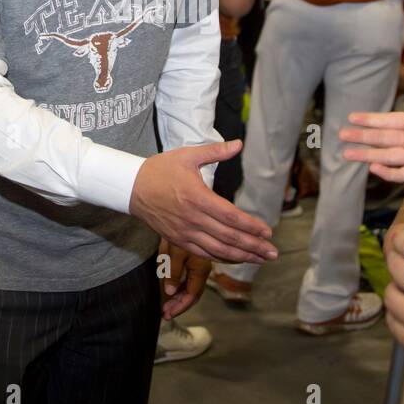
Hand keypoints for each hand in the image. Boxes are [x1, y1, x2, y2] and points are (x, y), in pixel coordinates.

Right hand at [130, 140, 276, 263]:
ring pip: (218, 250)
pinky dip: (221, 258)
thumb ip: (216, 151)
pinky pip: (202, 254)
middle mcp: (193, 219)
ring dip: (241, 256)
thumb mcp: (188, 155)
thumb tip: (238, 144)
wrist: (131, 188)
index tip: (268, 232)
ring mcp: (184, 232)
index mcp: (197, 198)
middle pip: (229, 238)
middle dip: (253, 246)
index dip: (252, 226)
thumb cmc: (160, 169)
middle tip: (273, 252)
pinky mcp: (177, 240)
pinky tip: (235, 259)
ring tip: (260, 259)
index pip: (231, 217)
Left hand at [158, 238, 210, 319]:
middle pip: (193, 294)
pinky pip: (190, 278)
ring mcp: (200, 264)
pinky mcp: (195, 259)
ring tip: (166, 304)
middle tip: (165, 312)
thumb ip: (172, 272)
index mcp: (200, 269)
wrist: (184, 212)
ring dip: (179, 296)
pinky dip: (181, 286)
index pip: (191, 295)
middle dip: (179, 305)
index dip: (180, 306)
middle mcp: (203, 269)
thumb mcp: (174, 252)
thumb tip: (169, 292)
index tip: (167, 314)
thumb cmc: (179, 230)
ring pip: (191, 287)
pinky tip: (172, 289)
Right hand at [339, 65, 403, 182]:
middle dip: (361, 137)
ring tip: (347, 154)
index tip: (351, 117)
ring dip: (367, 155)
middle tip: (341, 136)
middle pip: (381, 138)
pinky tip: (374, 167)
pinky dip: (387, 172)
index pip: (386, 120)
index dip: (368, 119)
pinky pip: (401, 173)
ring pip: (386, 156)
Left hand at [382, 224, 403, 403]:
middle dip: (393, 257)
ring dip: (393, 287)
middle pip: (396, 269)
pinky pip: (393, 325)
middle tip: (395, 255)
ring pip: (390, 297)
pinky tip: (401, 314)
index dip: (401, 239)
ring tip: (400, 286)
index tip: (399, 235)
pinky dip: (394, 315)